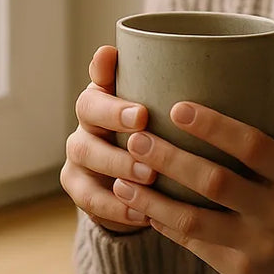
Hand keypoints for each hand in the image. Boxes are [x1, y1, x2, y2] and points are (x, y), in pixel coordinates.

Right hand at [61, 45, 158, 233]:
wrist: (138, 183)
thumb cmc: (159, 136)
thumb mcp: (167, 114)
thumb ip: (172, 89)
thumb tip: (194, 61)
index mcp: (106, 94)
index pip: (101, 80)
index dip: (112, 86)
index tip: (143, 109)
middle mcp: (87, 120)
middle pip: (87, 112)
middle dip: (115, 119)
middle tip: (145, 128)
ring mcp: (78, 155)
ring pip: (86, 153)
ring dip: (118, 163)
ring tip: (150, 175)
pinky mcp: (79, 187)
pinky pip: (89, 198)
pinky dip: (116, 206)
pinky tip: (143, 213)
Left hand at [109, 85, 273, 273]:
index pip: (253, 145)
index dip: (214, 126)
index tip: (177, 107)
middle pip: (215, 181)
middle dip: (170, 159)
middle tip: (135, 139)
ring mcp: (258, 244)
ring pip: (195, 218)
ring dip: (153, 199)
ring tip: (121, 181)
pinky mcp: (240, 270)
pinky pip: (194, 243)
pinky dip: (165, 224)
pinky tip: (140, 208)